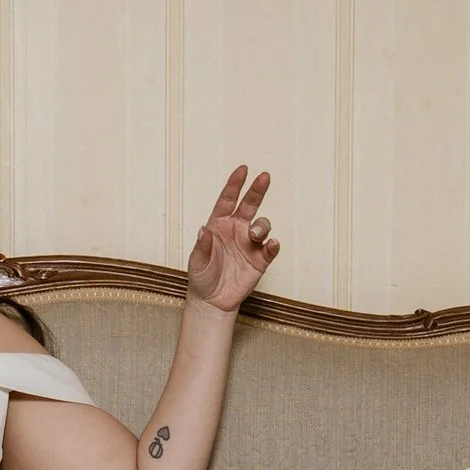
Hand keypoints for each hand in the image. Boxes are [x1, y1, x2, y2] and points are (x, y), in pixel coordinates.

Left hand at [185, 166, 277, 312]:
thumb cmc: (202, 276)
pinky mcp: (260, 259)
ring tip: (254, 234)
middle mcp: (237, 230)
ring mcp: (250, 243)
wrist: (212, 300)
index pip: (228, 200)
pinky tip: (271, 244)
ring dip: (261, 225)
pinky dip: (273, 245)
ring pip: (262, 225)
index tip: (243, 169)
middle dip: (257, 190)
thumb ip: (201, 247)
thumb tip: (203, 231)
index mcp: (219, 224)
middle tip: (264, 177)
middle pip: (250, 205)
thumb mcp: (196, 262)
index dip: (235, 185)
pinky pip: (270, 249)